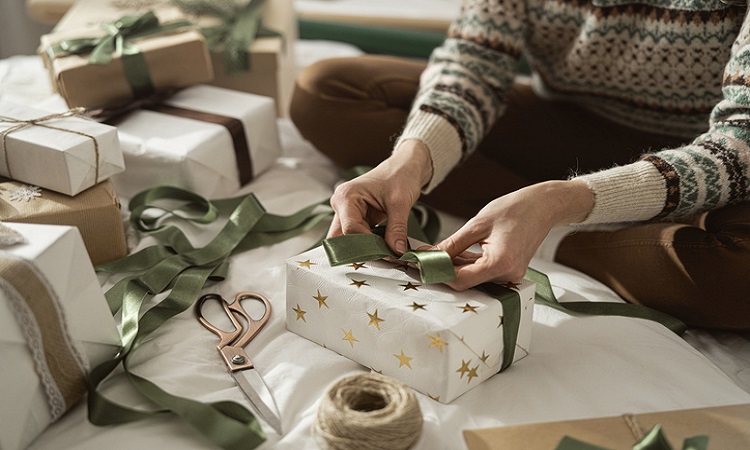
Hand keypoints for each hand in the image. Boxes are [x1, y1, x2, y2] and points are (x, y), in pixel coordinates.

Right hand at [327, 140, 432, 254]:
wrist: (405, 167)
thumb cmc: (400, 176)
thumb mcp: (400, 203)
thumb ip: (397, 229)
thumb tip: (396, 252)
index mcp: (346, 197)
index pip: (350, 230)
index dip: (367, 245)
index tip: (387, 253)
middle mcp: (341, 205)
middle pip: (344, 237)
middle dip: (362, 250)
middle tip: (384, 256)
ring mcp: (347, 212)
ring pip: (349, 240)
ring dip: (366, 248)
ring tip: (386, 252)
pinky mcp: (356, 218)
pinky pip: (358, 237)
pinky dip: (370, 244)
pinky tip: (384, 247)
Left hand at [433, 180, 593, 289]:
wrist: (544, 206)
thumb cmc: (515, 210)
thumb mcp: (477, 224)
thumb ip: (452, 244)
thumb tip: (429, 255)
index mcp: (500, 263)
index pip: (460, 280)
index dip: (438, 274)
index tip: (420, 265)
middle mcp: (508, 275)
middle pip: (466, 282)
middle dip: (443, 270)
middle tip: (423, 258)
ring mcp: (510, 276)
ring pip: (473, 278)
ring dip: (454, 267)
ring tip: (437, 253)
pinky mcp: (509, 271)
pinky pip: (482, 273)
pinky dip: (467, 264)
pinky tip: (454, 253)